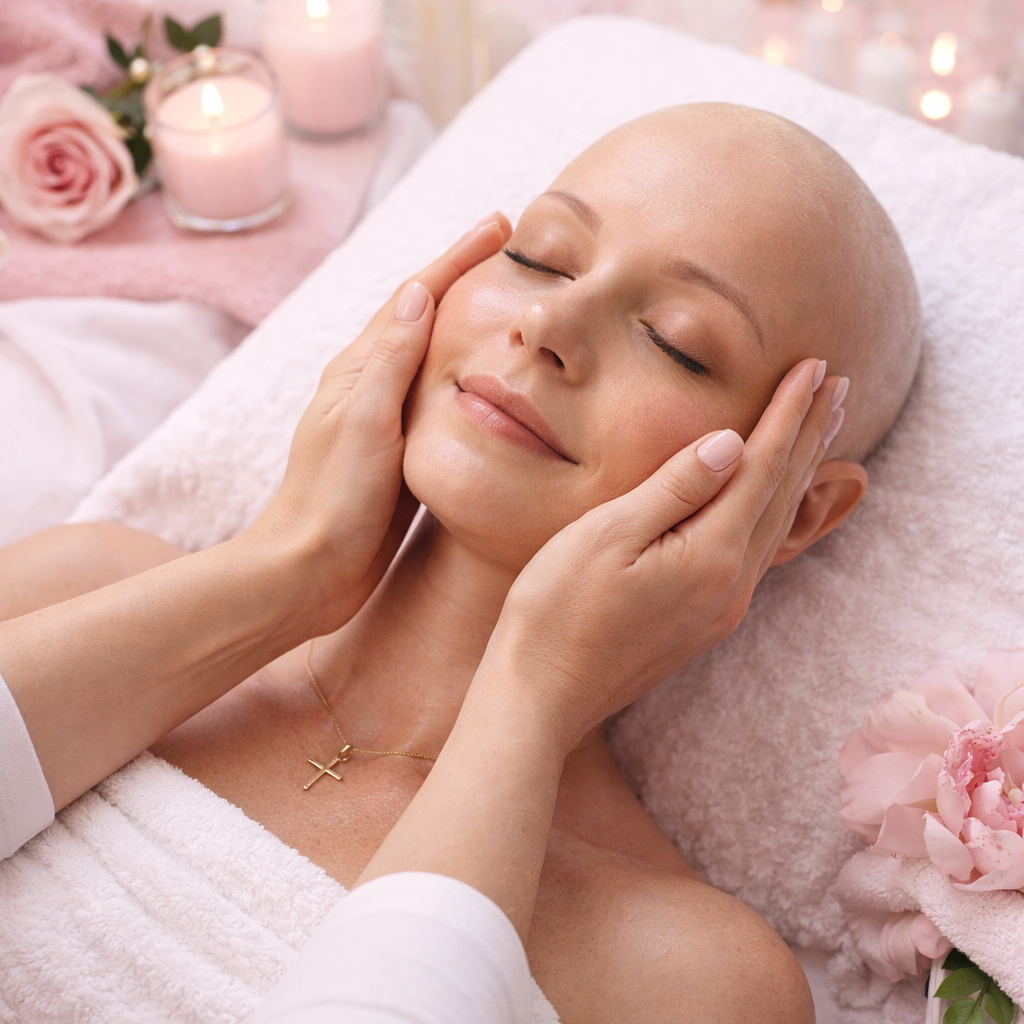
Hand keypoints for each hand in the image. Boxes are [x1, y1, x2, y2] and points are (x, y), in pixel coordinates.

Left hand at [248, 213, 512, 633]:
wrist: (309, 572)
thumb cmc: (332, 499)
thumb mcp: (364, 422)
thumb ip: (391, 360)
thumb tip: (417, 292)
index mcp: (359, 371)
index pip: (415, 298)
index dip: (458, 259)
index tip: (501, 225)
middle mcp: (371, 388)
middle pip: (425, 318)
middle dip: (465, 279)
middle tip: (513, 251)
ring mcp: (386, 421)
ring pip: (435, 358)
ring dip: (467, 324)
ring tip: (507, 302)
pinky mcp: (400, 455)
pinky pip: (439, 401)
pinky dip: (464, 377)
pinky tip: (484, 380)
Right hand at [477, 359, 843, 752]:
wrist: (541, 696)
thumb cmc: (558, 610)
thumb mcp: (607, 536)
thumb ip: (674, 488)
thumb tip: (731, 443)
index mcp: (710, 554)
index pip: (761, 466)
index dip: (788, 413)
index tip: (815, 365)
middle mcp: (730, 584)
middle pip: (781, 494)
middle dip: (810, 436)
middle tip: (838, 385)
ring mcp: (720, 608)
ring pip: (775, 524)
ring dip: (800, 473)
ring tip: (821, 432)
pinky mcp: (702, 621)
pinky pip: (756, 551)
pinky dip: (775, 511)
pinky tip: (773, 503)